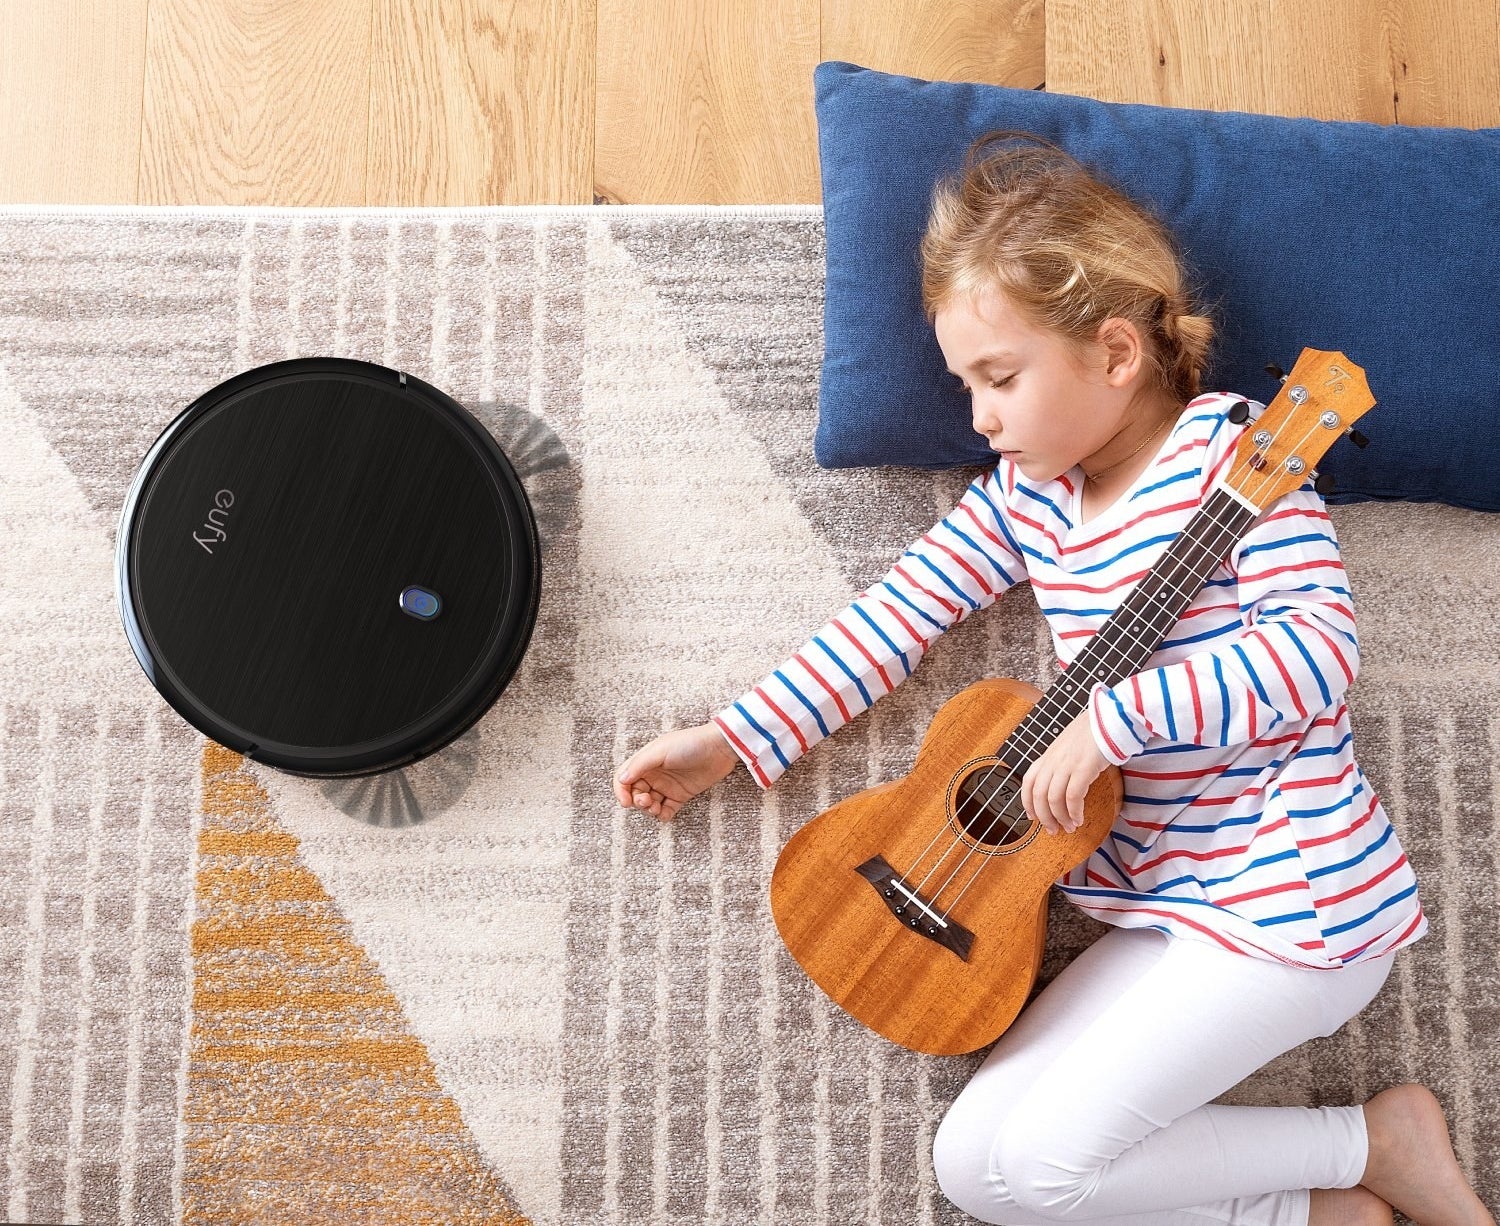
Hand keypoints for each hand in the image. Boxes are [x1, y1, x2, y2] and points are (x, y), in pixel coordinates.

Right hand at [613, 722, 740, 820]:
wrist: (719, 748)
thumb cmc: (690, 743)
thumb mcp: (661, 750)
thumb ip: (640, 765)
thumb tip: (622, 779)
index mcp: (646, 761)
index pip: (624, 778)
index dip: (621, 791)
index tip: (626, 803)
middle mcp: (654, 774)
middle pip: (635, 793)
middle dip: (637, 801)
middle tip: (647, 802)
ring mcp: (667, 785)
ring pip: (649, 804)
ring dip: (649, 810)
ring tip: (657, 808)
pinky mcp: (681, 795)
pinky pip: (666, 810)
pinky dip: (663, 815)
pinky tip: (665, 813)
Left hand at [1021, 712, 1110, 834]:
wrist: (1112, 717)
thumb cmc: (1095, 731)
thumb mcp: (1070, 744)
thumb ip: (1062, 760)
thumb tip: (1062, 780)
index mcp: (1049, 754)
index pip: (1028, 780)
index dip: (1027, 801)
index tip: (1032, 817)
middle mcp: (1054, 759)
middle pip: (1039, 794)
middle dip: (1044, 817)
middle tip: (1053, 830)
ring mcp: (1068, 763)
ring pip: (1053, 798)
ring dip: (1060, 818)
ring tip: (1069, 828)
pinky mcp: (1084, 767)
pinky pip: (1073, 796)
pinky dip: (1074, 812)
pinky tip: (1079, 819)